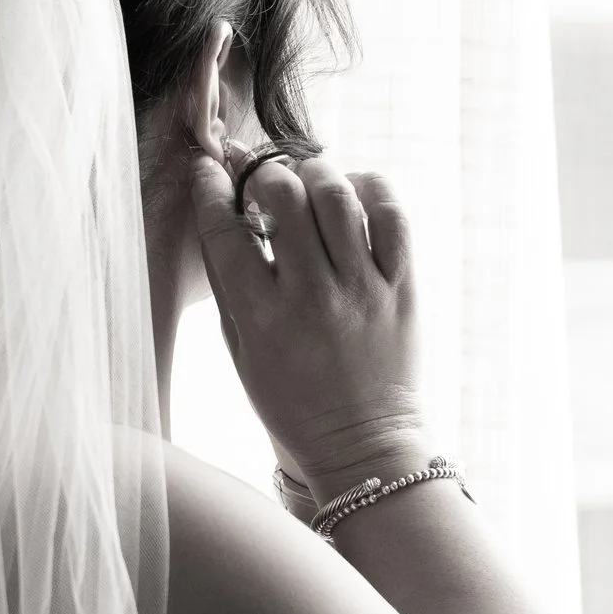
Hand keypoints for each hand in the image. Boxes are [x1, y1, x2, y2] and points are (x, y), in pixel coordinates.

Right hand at [190, 141, 427, 501]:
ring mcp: (362, 290)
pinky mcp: (403, 287)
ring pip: (337, 194)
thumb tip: (218, 213)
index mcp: (262, 318)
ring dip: (315, 172)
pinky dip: (370, 189)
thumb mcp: (240, 350)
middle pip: (283, 197)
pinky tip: (353, 193)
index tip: (209, 171)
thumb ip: (227, 282)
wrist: (365, 442)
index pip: (225, 232)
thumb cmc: (293, 400)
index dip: (211, 189)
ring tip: (307, 182)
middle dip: (264, 174)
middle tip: (264, 182)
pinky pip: (392, 214)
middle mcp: (313, 298)